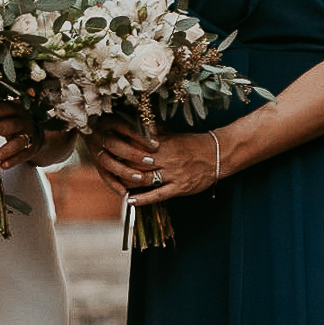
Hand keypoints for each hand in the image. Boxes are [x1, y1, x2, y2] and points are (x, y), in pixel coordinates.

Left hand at [0, 103, 45, 168]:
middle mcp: (25, 122)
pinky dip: (12, 161)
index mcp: (17, 111)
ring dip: (6, 150)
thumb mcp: (5, 116)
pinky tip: (2, 165)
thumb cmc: (12, 124)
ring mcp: (30, 136)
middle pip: (14, 124)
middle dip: (1, 127)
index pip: (9, 108)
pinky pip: (23, 156)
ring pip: (19, 142)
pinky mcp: (31, 150)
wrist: (35, 136)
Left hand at [90, 116, 218, 205]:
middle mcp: (167, 159)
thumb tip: (137, 124)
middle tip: (106, 168)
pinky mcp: (179, 188)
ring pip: (145, 180)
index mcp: (164, 144)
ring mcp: (173, 175)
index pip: (137, 146)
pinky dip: (142, 199)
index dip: (122, 149)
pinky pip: (158, 195)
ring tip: (114, 184)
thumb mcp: (173, 135)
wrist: (217, 155)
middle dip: (121, 166)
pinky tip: (129, 201)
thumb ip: (155, 133)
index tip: (109, 149)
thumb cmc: (193, 144)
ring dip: (128, 183)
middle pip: (137, 164)